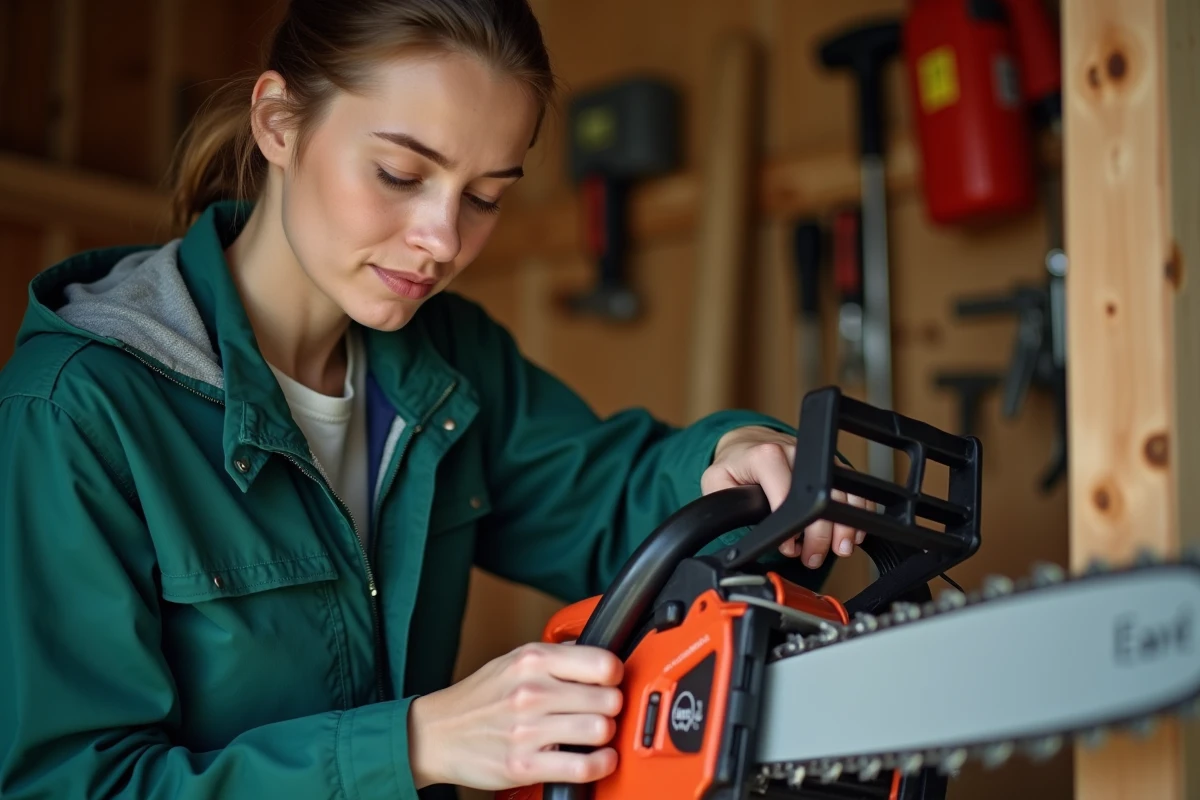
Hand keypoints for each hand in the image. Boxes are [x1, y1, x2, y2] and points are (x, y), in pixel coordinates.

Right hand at [408, 642, 623, 790]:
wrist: (436, 733)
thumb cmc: (480, 697)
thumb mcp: (515, 661)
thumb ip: (557, 657)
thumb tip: (601, 659)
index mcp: (533, 660)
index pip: (602, 664)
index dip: (614, 675)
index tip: (609, 683)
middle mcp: (531, 692)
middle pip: (608, 699)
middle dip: (610, 707)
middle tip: (600, 711)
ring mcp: (527, 730)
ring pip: (599, 730)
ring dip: (604, 736)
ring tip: (594, 734)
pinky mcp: (523, 765)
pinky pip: (582, 767)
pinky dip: (599, 765)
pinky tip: (596, 758)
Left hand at [702, 425, 870, 568]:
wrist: (749, 444)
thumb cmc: (735, 466)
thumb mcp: (716, 482)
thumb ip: (724, 503)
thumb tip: (739, 529)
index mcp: (766, 456)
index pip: (787, 494)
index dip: (790, 527)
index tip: (788, 546)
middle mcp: (796, 452)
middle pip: (820, 498)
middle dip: (820, 536)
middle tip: (812, 557)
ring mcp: (817, 459)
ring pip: (842, 494)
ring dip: (844, 527)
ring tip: (836, 549)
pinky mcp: (831, 466)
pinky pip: (854, 490)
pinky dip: (857, 514)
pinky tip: (850, 533)